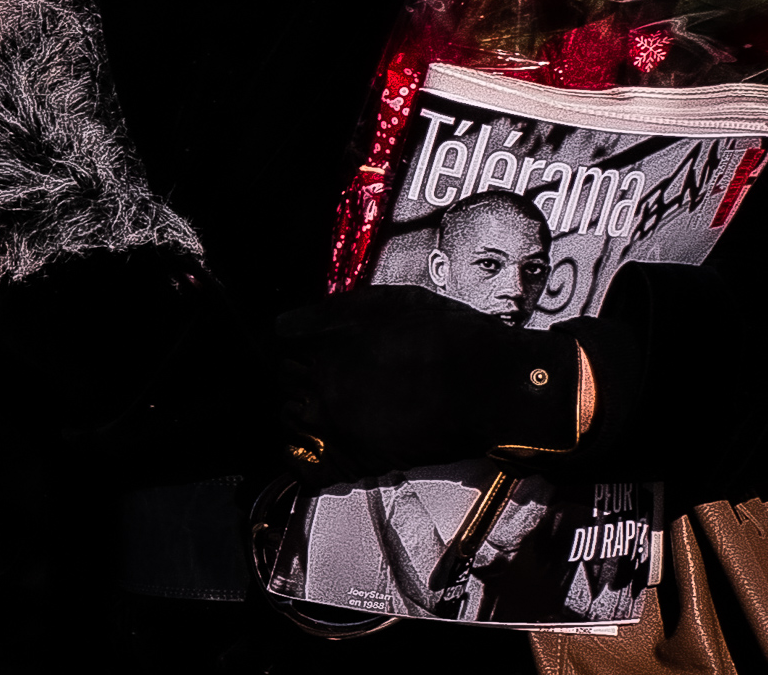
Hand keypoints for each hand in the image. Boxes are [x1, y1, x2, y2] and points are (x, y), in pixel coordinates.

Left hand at [276, 285, 582, 473]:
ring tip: (328, 411)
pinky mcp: (352, 459)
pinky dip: (304, 459)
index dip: (294, 346)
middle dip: (296, 379)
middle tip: (324, 380)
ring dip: (300, 416)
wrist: (490, 386)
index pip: (277, 344)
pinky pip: (302, 466)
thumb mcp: (388, 301)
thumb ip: (332, 311)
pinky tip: (322, 448)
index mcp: (325, 340)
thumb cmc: (449, 337)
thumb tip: (292, 322)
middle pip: (281, 382)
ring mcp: (334, 423)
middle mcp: (320, 381)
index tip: (306, 350)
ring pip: (287, 422)